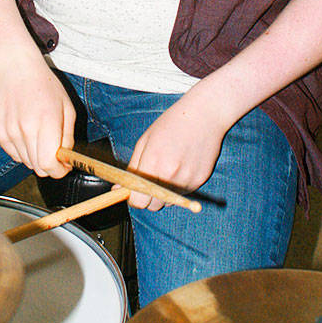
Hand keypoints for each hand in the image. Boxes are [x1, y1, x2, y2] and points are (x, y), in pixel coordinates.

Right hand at [0, 50, 75, 178]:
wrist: (16, 70)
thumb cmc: (44, 85)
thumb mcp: (67, 107)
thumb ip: (68, 136)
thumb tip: (66, 159)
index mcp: (46, 123)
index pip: (50, 165)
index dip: (60, 171)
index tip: (64, 166)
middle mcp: (26, 130)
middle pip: (38, 168)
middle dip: (50, 166)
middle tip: (55, 152)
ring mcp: (10, 133)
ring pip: (26, 163)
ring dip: (36, 157)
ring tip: (39, 135)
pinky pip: (14, 155)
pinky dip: (23, 150)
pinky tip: (26, 133)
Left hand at [126, 86, 228, 210]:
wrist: (203, 116)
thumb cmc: (172, 124)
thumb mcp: (145, 142)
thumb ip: (132, 169)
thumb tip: (118, 190)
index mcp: (153, 163)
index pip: (138, 201)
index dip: (133, 198)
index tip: (133, 193)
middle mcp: (170, 176)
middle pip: (153, 206)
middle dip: (148, 197)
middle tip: (150, 179)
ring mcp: (186, 180)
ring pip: (168, 202)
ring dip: (164, 192)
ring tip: (169, 168)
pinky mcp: (199, 181)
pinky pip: (183, 194)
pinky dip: (179, 186)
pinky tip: (182, 166)